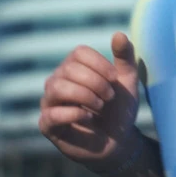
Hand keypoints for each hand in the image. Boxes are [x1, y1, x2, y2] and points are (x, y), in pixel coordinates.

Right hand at [38, 32, 138, 173]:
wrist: (118, 142)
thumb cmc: (119, 109)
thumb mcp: (127, 82)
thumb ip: (125, 58)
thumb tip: (118, 34)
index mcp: (74, 67)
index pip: (79, 53)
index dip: (99, 64)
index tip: (115, 79)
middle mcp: (58, 81)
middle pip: (68, 69)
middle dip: (95, 82)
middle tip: (109, 97)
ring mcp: (50, 103)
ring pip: (56, 87)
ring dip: (84, 95)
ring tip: (100, 106)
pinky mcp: (47, 125)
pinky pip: (51, 114)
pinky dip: (73, 113)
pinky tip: (88, 117)